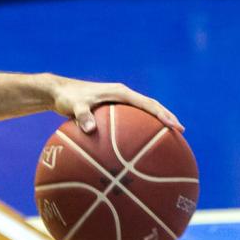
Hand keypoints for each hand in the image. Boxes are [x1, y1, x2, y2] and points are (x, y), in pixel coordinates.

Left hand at [48, 77, 182, 134]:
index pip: (147, 104)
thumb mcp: (73, 106)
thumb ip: (82, 116)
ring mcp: (119, 103)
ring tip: (169, 140)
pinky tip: (140, 147)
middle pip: (151, 107)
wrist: (58, 92)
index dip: (162, 114)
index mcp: (120, 92)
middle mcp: (123, 96)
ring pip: (143, 113)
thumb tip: (90, 130)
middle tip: (181, 133)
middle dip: (166, 118)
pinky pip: (131, 121)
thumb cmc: (67, 97)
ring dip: (156, 124)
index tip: (174, 126)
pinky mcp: (113, 110)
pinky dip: (138, 131)